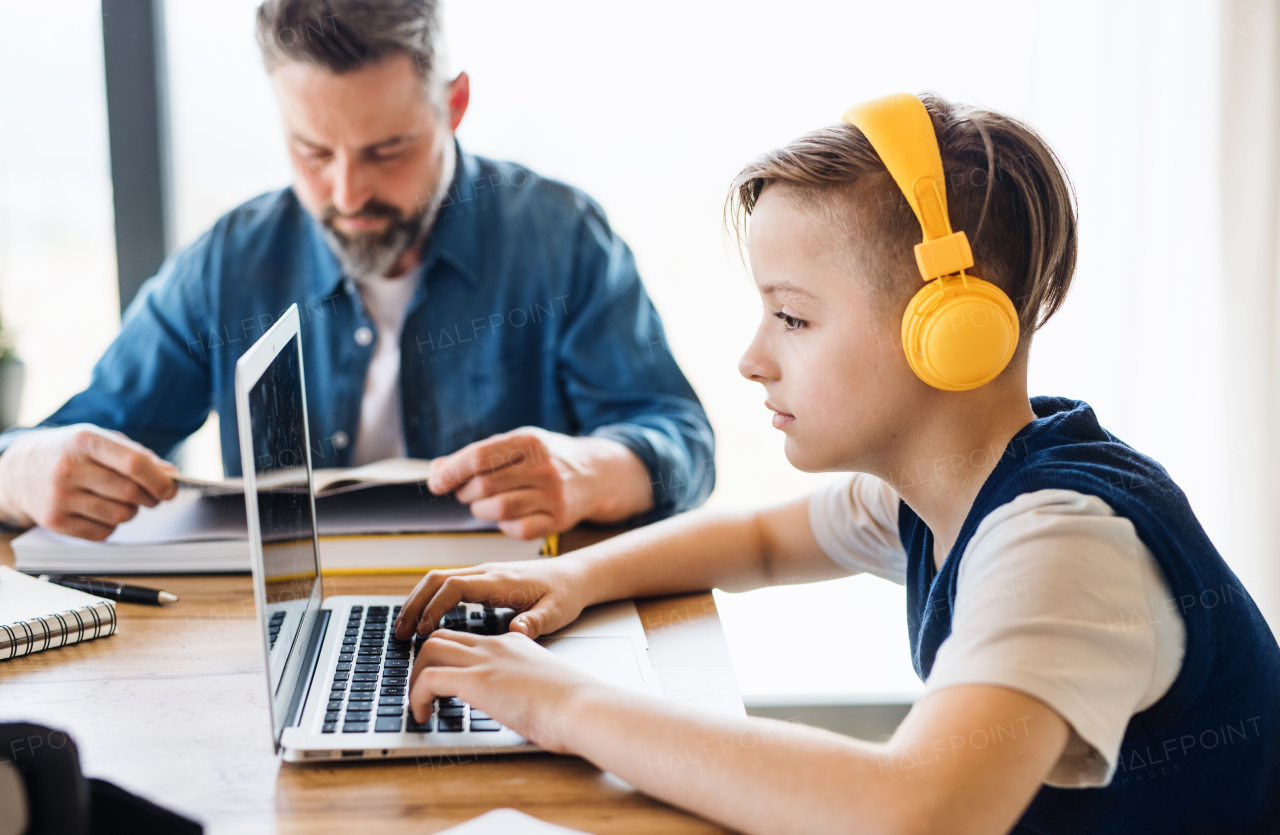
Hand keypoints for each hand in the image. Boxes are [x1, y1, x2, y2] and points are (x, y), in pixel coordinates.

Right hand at [0, 424, 177, 539]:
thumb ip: (136, 454)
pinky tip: (101, 512)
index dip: (160, 480)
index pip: (134, 464)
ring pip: (120, 516)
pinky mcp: (54, 521)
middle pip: (130, 493)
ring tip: (121, 501)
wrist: (17, 471)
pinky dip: (111, 526)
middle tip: (153, 497)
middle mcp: (69, 468)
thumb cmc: (67, 452)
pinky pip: (103, 533)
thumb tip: (170, 474)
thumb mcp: (97, 439)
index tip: (170, 489)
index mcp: (84, 441)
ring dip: (131, 512)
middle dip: (151, 499)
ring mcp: (59, 497)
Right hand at [394, 557, 589, 639]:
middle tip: (400, 633)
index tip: (422, 632)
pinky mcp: (484, 581)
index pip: (455, 586)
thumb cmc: (566, 595)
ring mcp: (483, 575)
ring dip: (418, 601)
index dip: (434, 607)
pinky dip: (431, 600)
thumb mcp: (556, 612)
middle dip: (414, 604)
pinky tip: (425, 621)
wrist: (576, 576)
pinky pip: (448, 585)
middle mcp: (487, 573)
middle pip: (437, 579)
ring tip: (404, 629)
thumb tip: (516, 632)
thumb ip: (535, 623)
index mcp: (500, 581)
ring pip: (439, 580)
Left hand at [408, 629, 601, 752]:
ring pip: (428, 650)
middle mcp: (496, 646)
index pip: (468, 640)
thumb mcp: (544, 685)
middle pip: (441, 637)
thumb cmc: (573, 705)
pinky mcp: (477, 680)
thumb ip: (524, 685)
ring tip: (418, 704)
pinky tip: (423, 716)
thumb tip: (516, 705)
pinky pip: (428, 680)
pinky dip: (417, 697)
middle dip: (422, 663)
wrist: (583, 707)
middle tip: (421, 691)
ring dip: (415, 679)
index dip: (448, 658)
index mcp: (513, 644)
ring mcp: (485, 660)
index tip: (442, 681)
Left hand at [426, 426, 652, 538]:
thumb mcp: (515, 444)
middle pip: (485, 485)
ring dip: (481, 510)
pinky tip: (507, 516)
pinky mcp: (559, 520)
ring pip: (498, 509)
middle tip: (466, 492)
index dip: (451, 472)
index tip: (436, 483)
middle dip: (465, 492)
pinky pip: (517, 530)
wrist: (595, 473)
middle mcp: (544, 467)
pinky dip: (504, 525)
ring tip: (485, 504)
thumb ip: (477, 455)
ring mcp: (553, 495)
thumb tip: (436, 471)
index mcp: (529, 441)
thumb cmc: (546, 457)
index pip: (479, 457)